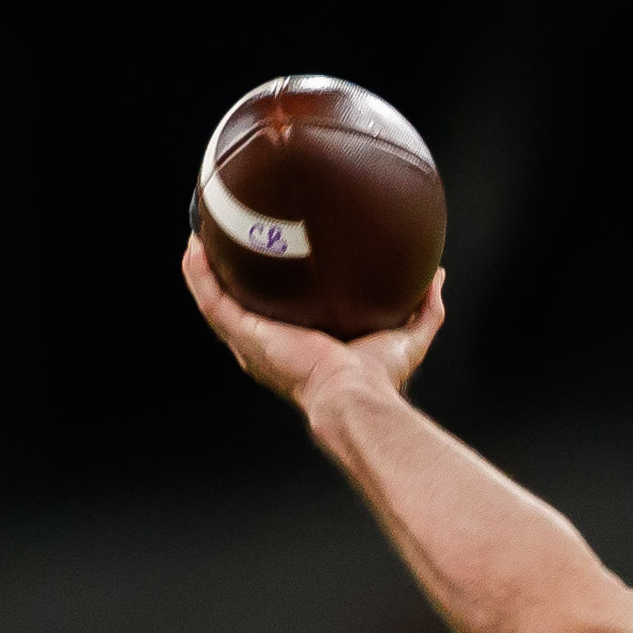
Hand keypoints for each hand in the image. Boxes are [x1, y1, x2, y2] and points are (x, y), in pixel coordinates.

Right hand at [181, 237, 443, 412]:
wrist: (355, 394)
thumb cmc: (379, 378)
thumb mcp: (407, 335)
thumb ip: (424, 308)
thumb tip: (438, 276)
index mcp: (299, 347)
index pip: (278, 317)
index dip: (269, 292)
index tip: (270, 262)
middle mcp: (269, 347)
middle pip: (240, 307)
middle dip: (229, 277)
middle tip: (226, 242)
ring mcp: (252, 342)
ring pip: (217, 301)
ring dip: (203, 270)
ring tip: (200, 237)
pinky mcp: (244, 336)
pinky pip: (212, 301)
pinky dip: (198, 275)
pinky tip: (194, 248)